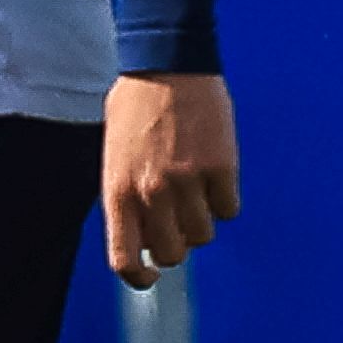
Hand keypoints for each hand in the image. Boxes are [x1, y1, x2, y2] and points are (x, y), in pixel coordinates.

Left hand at [105, 72, 240, 287]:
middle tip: (179, 224)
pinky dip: (225, 200)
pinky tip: (215, 177)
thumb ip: (125, 194)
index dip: (139, 279)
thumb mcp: (114, 155)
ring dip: (202, 221)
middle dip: (177, 244)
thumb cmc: (136, 104)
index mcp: (118, 191)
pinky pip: (229, 208)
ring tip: (198, 192)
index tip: (150, 278)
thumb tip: (141, 231)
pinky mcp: (220, 168)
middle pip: (172, 253)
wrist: (168, 64)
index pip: (125, 258)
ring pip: (204, 235)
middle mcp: (151, 192)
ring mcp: (187, 182)